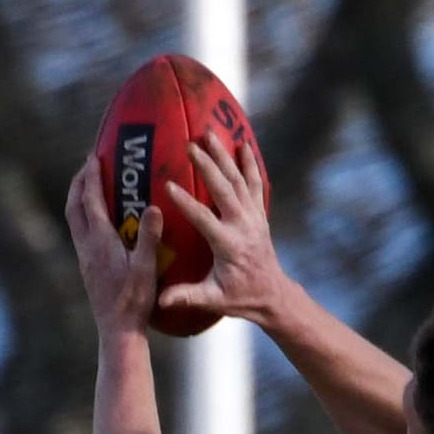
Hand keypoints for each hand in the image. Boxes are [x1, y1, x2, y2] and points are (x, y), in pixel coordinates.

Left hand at [66, 157, 162, 337]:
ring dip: (78, 200)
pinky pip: (80, 234)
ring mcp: (85, 259)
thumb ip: (150, 237)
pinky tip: (98, 220)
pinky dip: (85, 217)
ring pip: (74, 221)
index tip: (93, 157)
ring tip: (88, 187)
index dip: (91, 177)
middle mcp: (87, 248)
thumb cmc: (134, 302)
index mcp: (100, 243)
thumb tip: (154, 207)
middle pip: (73, 207)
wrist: (117, 331)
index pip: (90, 201)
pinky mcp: (88, 269)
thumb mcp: (147, 269)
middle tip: (87, 166)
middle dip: (78, 183)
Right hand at [159, 133, 288, 331]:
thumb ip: (187, 296)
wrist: (272, 293)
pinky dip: (250, 163)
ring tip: (209, 133)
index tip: (168, 186)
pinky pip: (255, 183)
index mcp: (228, 245)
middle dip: (208, 165)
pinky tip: (242, 144)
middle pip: (225, 189)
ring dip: (224, 155)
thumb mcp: (213, 299)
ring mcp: (254, 217)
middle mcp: (243, 226)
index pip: (204, 218)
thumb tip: (160, 300)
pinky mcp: (259, 213)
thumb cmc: (240, 297)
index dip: (186, 202)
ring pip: (239, 179)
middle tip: (190, 145)